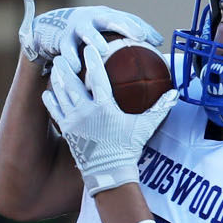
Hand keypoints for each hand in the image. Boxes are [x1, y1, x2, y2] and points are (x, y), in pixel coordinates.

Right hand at [18, 0, 161, 73]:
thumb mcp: (108, 28)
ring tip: (101, 50)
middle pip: (109, 19)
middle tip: (137, 36)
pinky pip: (67, 49)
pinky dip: (70, 58)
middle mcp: (92, 18)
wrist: (53, 28)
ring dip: (94, 39)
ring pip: (86, 32)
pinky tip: (74, 68)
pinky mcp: (61, 39)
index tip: (149, 38)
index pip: (125, 18)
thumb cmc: (90, 32)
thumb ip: (130, 33)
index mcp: (106, 16)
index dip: (137, 26)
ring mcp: (76, 27)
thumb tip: (160, 43)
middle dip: (122, 25)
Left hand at [43, 43, 177, 193]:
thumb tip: (175, 94)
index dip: (92, 60)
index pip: (97, 77)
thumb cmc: (127, 150)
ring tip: (55, 68)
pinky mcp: (67, 132)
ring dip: (57, 80)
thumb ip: (159, 108)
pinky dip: (51, 100)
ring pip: (61, 95)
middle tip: (62, 55)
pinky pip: (55, 112)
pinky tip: (47, 92)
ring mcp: (74, 122)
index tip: (89, 48)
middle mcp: (86, 112)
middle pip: (72, 83)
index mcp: (104, 107)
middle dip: (66, 67)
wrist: (109, 174)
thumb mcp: (144, 127)